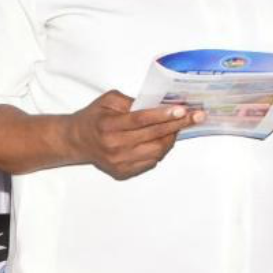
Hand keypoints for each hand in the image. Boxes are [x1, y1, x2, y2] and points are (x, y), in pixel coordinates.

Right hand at [66, 91, 204, 179]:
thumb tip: (157, 105)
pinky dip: (160, 150)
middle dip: (177, 124)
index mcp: (108, 125)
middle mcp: (114, 146)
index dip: (163, 114)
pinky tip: (161, 140)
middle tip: (195, 116)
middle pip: (153, 135)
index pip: (141, 120)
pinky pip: (151, 162)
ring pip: (156, 151)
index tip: (182, 109)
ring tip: (177, 127)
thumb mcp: (107, 100)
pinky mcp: (123, 172)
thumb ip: (131, 101)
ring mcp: (119, 162)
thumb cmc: (94, 118)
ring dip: (171, 138)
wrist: (77, 141)